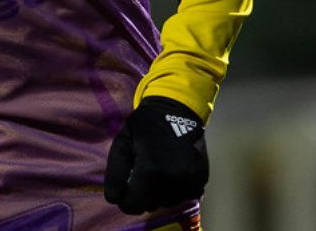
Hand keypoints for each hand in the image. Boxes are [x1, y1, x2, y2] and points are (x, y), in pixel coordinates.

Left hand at [104, 97, 208, 213]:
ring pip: (167, 202)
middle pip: (150, 205)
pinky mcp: (202, 180)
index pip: (132, 205)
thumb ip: (115, 172)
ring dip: (160, 192)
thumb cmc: (144, 126)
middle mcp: (174, 179)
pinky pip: (183, 196)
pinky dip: (176, 188)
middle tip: (143, 171)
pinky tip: (172, 170)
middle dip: (143, 194)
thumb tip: (114, 199)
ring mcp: (191, 180)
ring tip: (158, 169)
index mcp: (151, 170)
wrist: (178, 109)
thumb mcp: (122, 142)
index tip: (126, 187)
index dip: (125, 199)